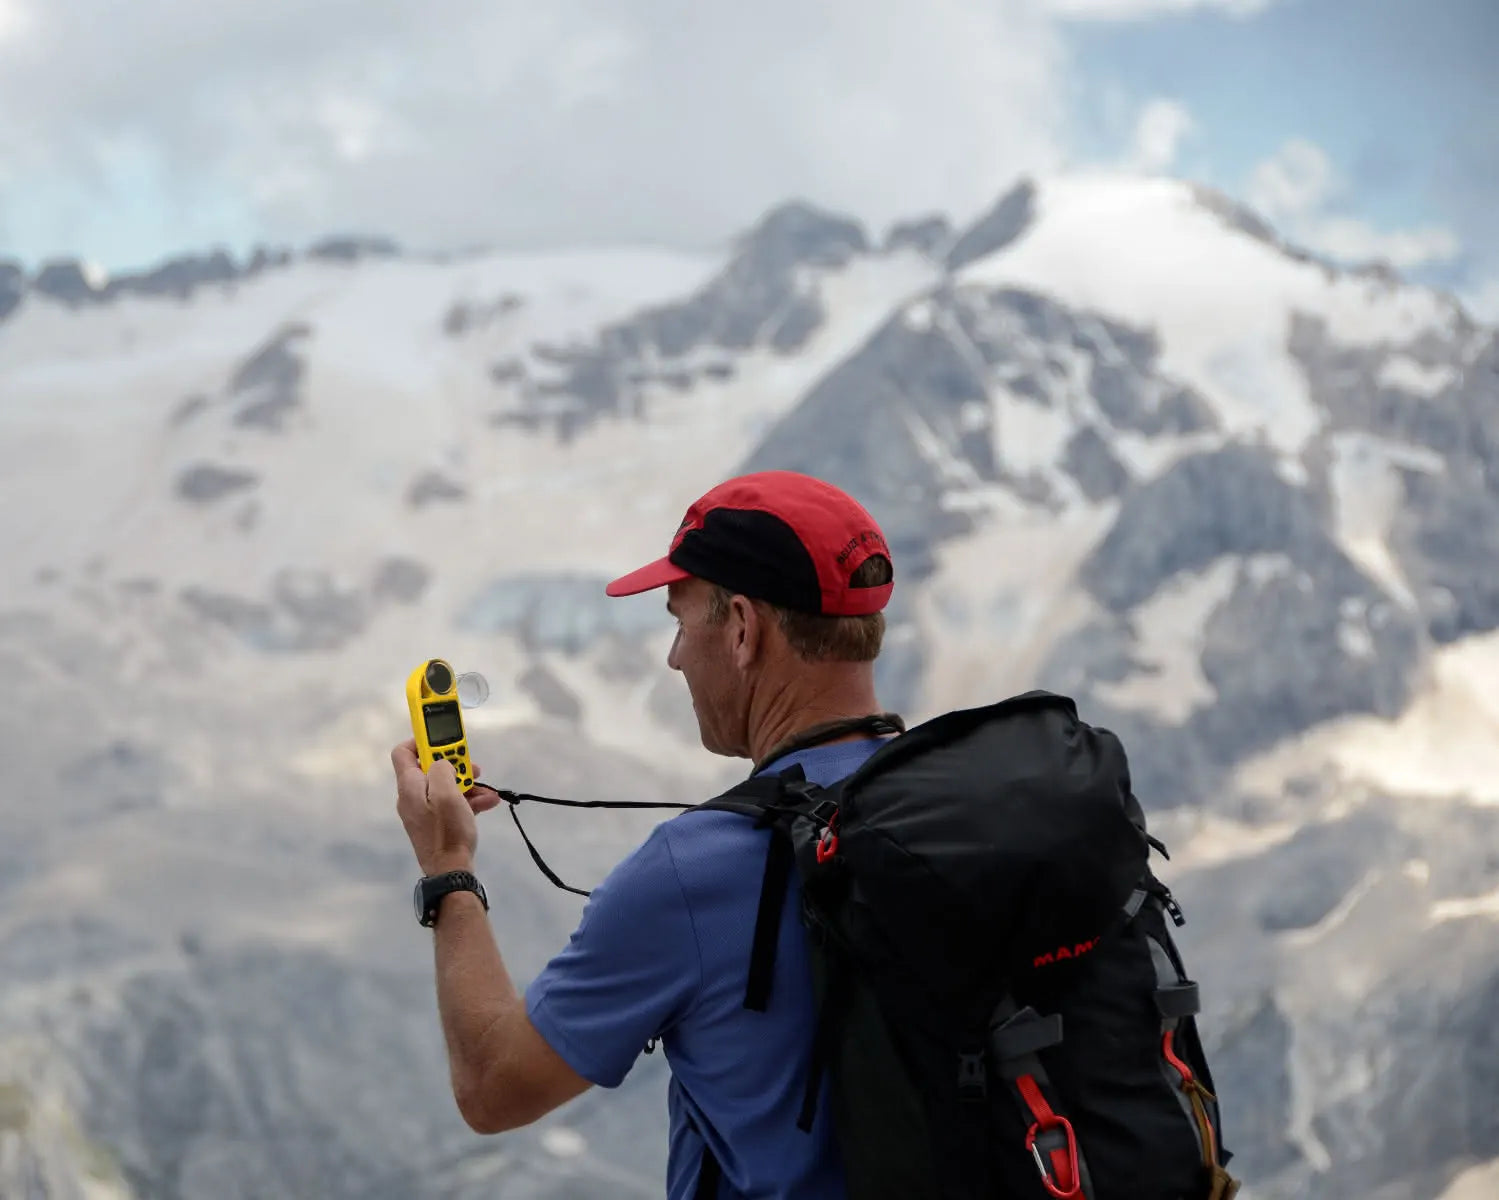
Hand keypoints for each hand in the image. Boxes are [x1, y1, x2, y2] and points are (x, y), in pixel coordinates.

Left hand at [392, 739, 493, 875]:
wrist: (451, 871)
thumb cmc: (448, 831)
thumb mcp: (447, 793)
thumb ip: (442, 769)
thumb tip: (441, 763)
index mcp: (410, 786)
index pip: (403, 752)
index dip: (421, 740)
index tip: (444, 739)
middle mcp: (412, 796)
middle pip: (430, 768)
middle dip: (455, 764)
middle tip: (473, 768)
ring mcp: (423, 811)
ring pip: (444, 785)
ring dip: (467, 783)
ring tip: (487, 789)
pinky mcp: (435, 823)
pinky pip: (450, 803)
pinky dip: (468, 799)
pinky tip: (488, 802)